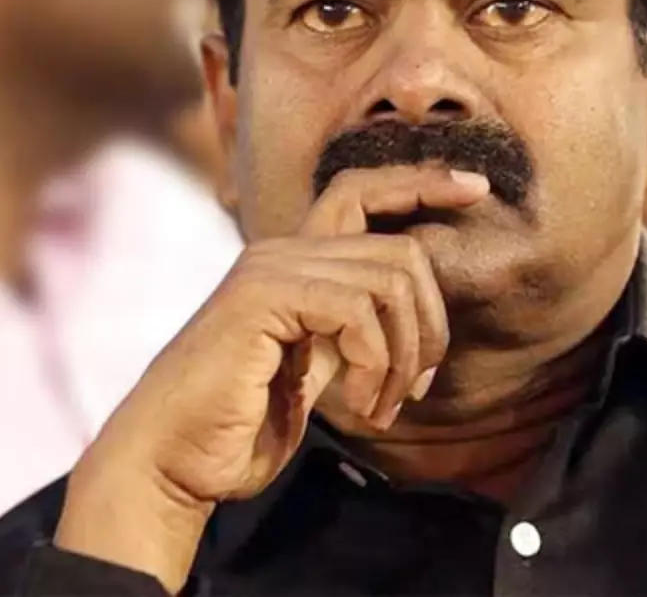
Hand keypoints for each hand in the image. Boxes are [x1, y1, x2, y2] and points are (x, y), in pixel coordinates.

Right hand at [54, 166, 489, 592]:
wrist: (171, 463)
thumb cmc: (241, 426)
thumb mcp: (317, 368)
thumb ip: (356, 330)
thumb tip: (418, 316)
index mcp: (293, 262)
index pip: (362, 191)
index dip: (421, 183)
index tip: (475, 189)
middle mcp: (280, 252)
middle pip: (402, 250)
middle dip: (430, 326)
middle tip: (417, 388)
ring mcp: (270, 268)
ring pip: (390, 277)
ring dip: (405, 355)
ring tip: (384, 405)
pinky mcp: (261, 297)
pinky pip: (358, 309)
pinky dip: (376, 363)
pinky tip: (360, 405)